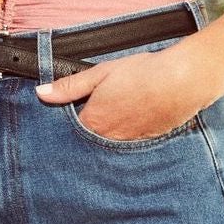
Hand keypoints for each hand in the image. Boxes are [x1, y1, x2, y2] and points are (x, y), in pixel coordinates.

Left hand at [34, 47, 215, 141]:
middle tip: (95, 118)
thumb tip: (42, 93)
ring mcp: (125, 147)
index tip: (70, 116)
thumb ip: (69, 86)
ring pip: (106, 148)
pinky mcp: (143, 147)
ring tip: (115, 121)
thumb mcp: (100, 73)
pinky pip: (126, 149)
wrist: (181, 82)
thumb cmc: (142, 74)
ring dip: (105, 140)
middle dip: (84, 137)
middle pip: (86, 144)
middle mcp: (106, 141)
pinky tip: (131, 125)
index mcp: (92, 123)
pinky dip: (123, 141)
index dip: (67, 124)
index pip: (68, 133)